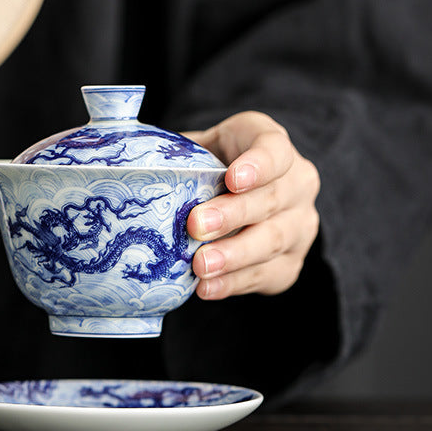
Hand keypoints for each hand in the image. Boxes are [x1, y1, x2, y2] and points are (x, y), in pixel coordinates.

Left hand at [185, 112, 319, 298]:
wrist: (239, 198)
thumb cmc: (212, 166)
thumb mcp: (200, 147)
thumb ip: (178, 151)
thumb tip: (131, 160)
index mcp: (273, 144)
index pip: (275, 150)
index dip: (257, 165)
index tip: (232, 179)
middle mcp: (298, 183)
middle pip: (272, 199)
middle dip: (233, 214)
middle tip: (196, 226)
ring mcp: (300, 224)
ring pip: (274, 240)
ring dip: (234, 255)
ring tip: (200, 266)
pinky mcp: (291, 261)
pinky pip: (267, 274)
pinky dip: (235, 282)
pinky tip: (207, 287)